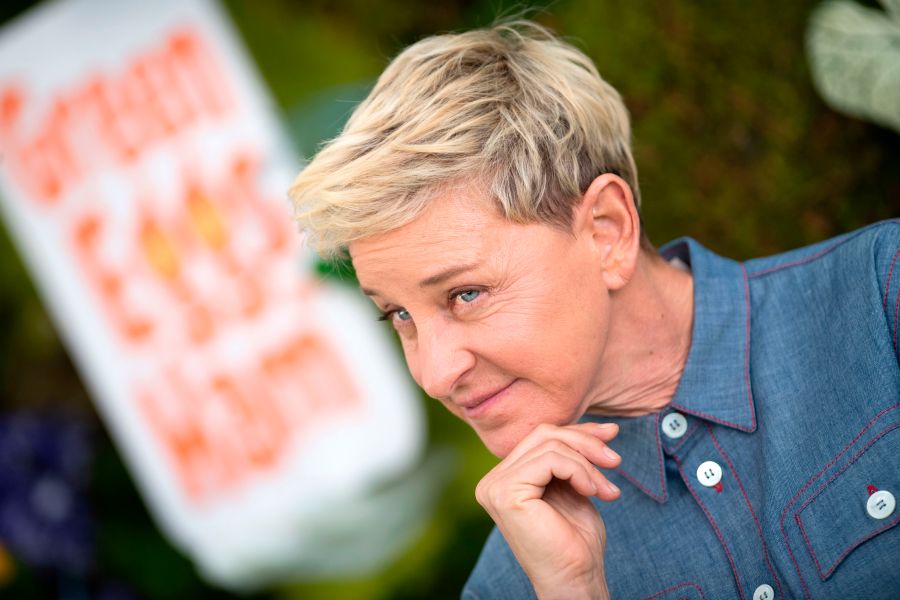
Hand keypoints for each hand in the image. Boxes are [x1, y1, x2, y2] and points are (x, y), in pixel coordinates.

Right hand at [475, 422, 620, 599]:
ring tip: (607, 489)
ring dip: (588, 463)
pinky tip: (592, 491)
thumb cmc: (575, 540)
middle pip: (543, 434)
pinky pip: (549, 460)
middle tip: (615, 461)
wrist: (575, 580)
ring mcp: (495, 486)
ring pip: (549, 445)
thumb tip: (603, 427)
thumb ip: (574, 456)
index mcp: (504, 478)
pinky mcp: (506, 492)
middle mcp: (492, 480)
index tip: (611, 436)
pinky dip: (579, 470)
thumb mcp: (575, 486)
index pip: (540, 437)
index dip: (578, 432)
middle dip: (585, 441)